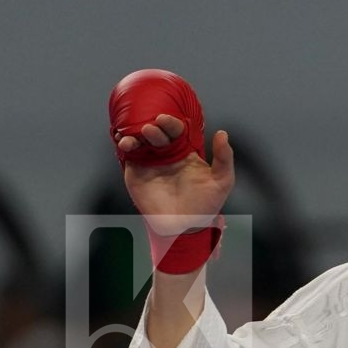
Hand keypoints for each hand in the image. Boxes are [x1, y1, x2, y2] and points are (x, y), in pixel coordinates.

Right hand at [117, 113, 234, 236]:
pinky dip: (125, 145)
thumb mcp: (222, 181)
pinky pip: (129, 154)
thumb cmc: (205, 204)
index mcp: (185, 150)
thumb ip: (224, 158)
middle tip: (151, 128)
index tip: (165, 120)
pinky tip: (123, 142)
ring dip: (136, 135)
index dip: (171, 123)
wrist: (185, 227)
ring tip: (137, 137)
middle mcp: (167, 152)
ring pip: (141, 141)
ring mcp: (150, 161)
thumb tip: (222, 133)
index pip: (177, 130)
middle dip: (154, 127)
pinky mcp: (137, 171)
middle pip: (158, 133)